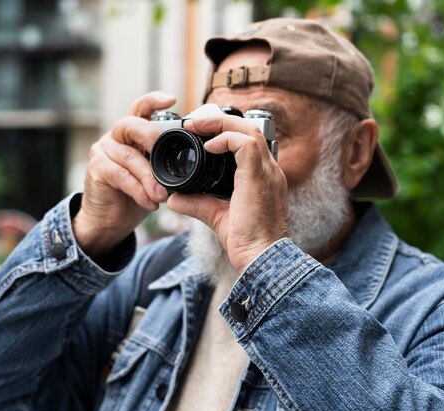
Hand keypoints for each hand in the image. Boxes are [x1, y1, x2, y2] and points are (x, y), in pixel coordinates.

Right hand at [73, 92, 173, 258]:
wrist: (110, 219)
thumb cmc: (136, 193)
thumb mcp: (156, 174)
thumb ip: (167, 161)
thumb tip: (198, 159)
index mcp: (132, 133)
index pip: (141, 108)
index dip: (154, 101)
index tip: (172, 100)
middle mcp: (115, 137)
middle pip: (131, 125)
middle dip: (150, 135)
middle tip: (161, 148)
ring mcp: (103, 151)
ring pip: (130, 157)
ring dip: (149, 177)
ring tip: (162, 195)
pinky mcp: (96, 169)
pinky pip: (121, 176)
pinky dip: (138, 191)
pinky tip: (150, 203)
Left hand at [167, 114, 288, 271]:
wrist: (261, 257)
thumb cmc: (246, 241)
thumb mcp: (216, 215)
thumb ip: (197, 203)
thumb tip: (173, 199)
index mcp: (263, 176)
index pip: (249, 141)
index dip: (227, 132)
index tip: (201, 135)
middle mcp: (270, 169)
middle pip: (250, 128)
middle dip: (221, 121)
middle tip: (195, 123)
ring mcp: (268, 171)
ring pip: (248, 129)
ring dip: (221, 124)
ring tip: (197, 126)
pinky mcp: (259, 176)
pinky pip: (245, 144)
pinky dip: (224, 139)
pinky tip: (207, 147)